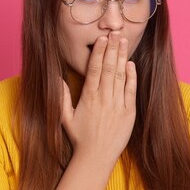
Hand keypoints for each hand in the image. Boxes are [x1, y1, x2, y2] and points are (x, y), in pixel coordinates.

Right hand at [60, 31, 136, 161]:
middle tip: (115, 32)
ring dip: (122, 57)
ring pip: (120, 75)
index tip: (102, 39)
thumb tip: (58, 79)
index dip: (99, 52)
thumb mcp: (65, 117)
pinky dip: (131, 76)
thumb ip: (62, 97)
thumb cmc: (80, 138)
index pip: (94, 69)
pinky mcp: (128, 113)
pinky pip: (130, 90)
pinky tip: (131, 63)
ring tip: (124, 41)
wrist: (96, 158)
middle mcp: (103, 98)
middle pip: (109, 68)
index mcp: (88, 97)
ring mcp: (117, 105)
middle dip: (112, 48)